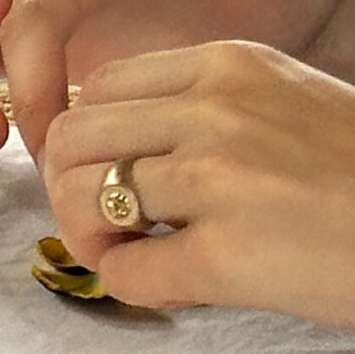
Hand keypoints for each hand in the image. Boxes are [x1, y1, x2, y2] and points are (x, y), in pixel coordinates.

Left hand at [39, 41, 354, 326]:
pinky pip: (128, 271)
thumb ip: (206, 110)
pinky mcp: (231, 256)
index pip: (99, 86)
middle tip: (98, 219)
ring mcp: (219, 180)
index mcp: (226, 66)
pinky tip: (159, 287)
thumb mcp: (288, 104)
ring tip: (127, 250)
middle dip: (67, 183)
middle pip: (73, 136)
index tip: (101, 169)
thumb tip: (118, 146)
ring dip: (88, 232)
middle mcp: (213, 111)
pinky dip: (124, 284)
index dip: (86, 135)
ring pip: (83, 195)